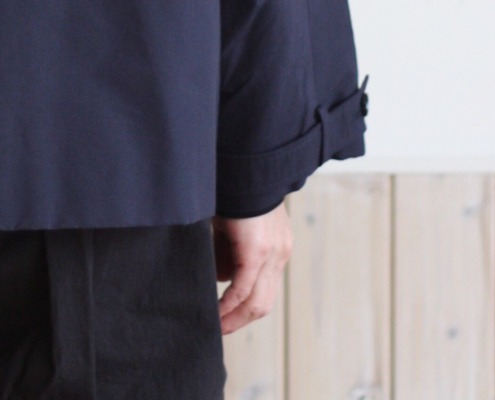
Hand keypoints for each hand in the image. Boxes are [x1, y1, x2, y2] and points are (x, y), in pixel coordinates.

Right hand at [211, 200, 292, 333]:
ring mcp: (273, 253)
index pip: (264, 288)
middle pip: (264, 301)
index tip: (225, 318)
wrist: (241, 165)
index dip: (245, 308)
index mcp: (276, 246)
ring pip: (257, 301)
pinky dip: (229, 305)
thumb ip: (229, 249)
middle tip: (218, 329)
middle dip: (239, 320)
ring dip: (234, 318)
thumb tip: (220, 274)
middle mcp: (279, 254)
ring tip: (215, 325)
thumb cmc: (232, 189)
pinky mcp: (258, 250)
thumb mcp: (231, 225)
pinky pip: (244, 289)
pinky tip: (215, 313)